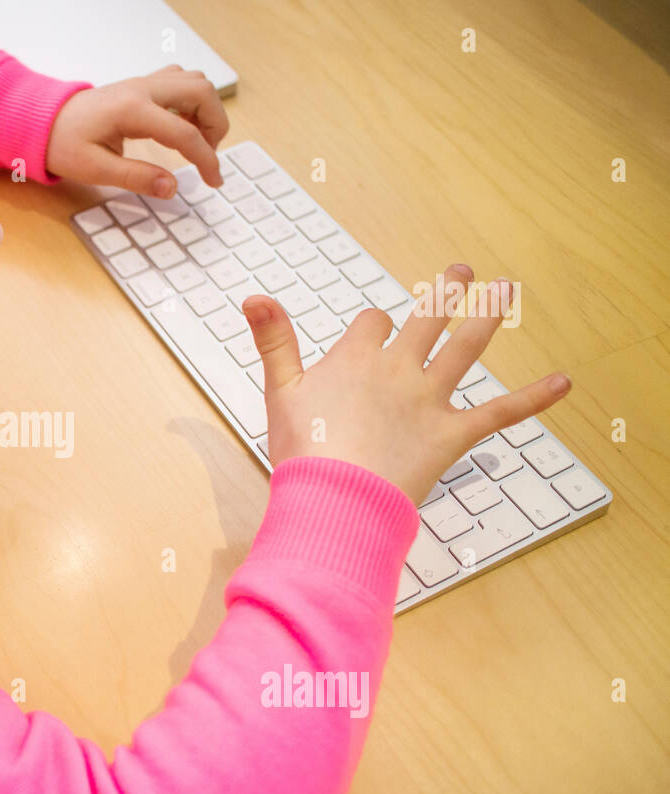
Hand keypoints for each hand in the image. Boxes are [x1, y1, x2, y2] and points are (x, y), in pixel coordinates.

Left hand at [46, 65, 228, 197]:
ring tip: (198, 143)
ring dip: (207, 110)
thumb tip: (171, 187)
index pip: (184, 132)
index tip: (214, 180)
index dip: (206, 159)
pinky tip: (184, 126)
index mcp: (131, 110)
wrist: (43, 121)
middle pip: (202, 91)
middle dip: (216, 125)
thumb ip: (135, 178)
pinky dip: (194, 102)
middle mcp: (142, 89)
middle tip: (209, 155)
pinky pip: (181, 82)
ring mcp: (144, 83)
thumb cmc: (63, 144)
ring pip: (195, 81)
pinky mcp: (143, 85)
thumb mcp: (95, 170)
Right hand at [241, 264, 572, 505]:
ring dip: (486, 316)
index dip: (374, 326)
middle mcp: (397, 369)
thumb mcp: (280, 391)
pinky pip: (501, 412)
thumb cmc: (303, 451)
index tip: (374, 333)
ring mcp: (428, 399)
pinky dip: (534, 399)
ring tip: (503, 290)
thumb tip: (254, 295)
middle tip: (461, 272)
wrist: (335, 498)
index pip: (372, 323)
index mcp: (355, 357)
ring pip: (464, 348)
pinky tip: (563, 383)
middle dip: (443, 293)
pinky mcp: (453, 434)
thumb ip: (273, 341)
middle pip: (425, 319)